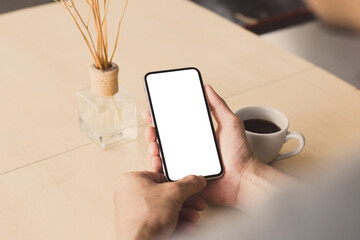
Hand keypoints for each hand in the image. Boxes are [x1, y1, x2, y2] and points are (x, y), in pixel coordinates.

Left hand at [114, 171, 206, 239]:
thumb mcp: (175, 193)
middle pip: (165, 194)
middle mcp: (130, 195)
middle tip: (196, 202)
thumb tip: (197, 180)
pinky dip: (176, 223)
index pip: (161, 175)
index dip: (179, 182)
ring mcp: (134, 212)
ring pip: (165, 209)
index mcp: (132, 180)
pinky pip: (160, 221)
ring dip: (184, 213)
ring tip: (192, 216)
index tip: (191, 186)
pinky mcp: (140, 227)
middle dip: (185, 200)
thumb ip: (189, 183)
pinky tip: (186, 226)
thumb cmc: (145, 219)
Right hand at [143, 85, 259, 208]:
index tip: (152, 111)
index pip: (174, 127)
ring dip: (152, 149)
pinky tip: (157, 160)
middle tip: (151, 128)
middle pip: (163, 141)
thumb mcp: (230, 124)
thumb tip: (207, 88)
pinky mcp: (183, 180)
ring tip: (153, 144)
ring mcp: (185, 166)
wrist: (244, 180)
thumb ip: (218, 105)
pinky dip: (157, 167)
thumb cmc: (240, 155)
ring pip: (162, 157)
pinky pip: (166, 175)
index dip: (161, 119)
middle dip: (152, 133)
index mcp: (196, 138)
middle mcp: (188, 151)